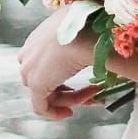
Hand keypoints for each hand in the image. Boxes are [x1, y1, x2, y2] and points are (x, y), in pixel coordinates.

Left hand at [18, 5, 101, 119]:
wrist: (86, 30)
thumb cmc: (90, 26)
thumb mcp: (87, 29)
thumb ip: (87, 41)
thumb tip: (107, 48)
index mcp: (40, 36)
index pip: (48, 62)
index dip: (67, 75)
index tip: (85, 81)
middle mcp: (30, 52)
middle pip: (47, 78)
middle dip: (71, 90)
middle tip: (94, 91)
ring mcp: (30, 68)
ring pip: (47, 93)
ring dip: (72, 99)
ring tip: (95, 96)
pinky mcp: (35, 84)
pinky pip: (41, 107)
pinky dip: (55, 113)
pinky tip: (71, 112)